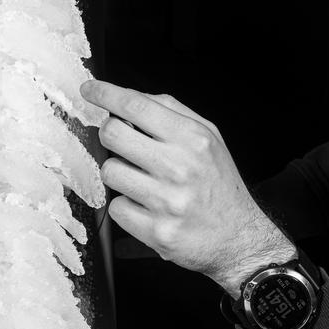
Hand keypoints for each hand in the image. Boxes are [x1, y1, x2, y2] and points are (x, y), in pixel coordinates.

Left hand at [80, 80, 293, 295]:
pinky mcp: (156, 231)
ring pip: (109, 171)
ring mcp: (166, 201)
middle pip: (113, 135)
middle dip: (109, 134)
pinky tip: (146, 207)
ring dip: (119, 173)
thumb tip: (129, 98)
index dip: (106, 94)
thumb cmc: (219, 184)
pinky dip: (126, 207)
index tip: (90, 90)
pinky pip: (116, 208)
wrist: (239, 238)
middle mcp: (180, 167)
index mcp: (193, 139)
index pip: (137, 106)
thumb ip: (172, 112)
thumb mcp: (209, 138)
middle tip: (119, 141)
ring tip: (141, 180)